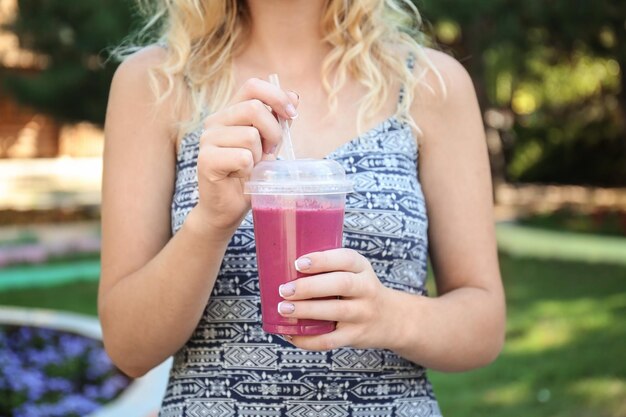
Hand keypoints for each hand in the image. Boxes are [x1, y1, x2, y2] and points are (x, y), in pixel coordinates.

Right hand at [194, 78, 298, 233]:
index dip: (276, 96)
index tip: (292, 115)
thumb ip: (278, 121)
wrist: (227, 208)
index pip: (252, 86)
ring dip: (260, 156)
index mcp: (229, 113)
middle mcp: (215, 121)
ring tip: (252, 167)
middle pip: (254, 109)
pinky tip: (241, 176)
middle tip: (270, 153)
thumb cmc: (248, 175)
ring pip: (250, 135)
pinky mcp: (206, 160)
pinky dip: (250, 170)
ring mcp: (208, 140)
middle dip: (273, 132)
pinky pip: (243, 157)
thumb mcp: (268, 145)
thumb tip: (294, 96)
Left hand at [277, 248, 396, 350]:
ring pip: (335, 311)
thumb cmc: (360, 289)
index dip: (322, 260)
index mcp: (362, 268)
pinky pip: (331, 340)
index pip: (346, 259)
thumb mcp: (356, 271)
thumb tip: (281, 264)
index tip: (298, 263)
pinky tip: (291, 334)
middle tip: (284, 289)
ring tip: (283, 309)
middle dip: (309, 286)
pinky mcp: (356, 336)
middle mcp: (366, 289)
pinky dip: (308, 340)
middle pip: (340, 284)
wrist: (393, 319)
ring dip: (306, 311)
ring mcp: (363, 314)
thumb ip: (329, 267)